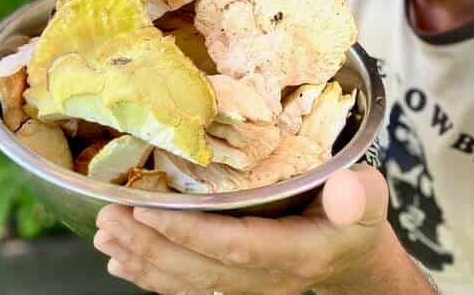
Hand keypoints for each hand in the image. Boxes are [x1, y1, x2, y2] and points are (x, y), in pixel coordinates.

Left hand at [93, 164, 391, 294]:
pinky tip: (120, 260)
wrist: (353, 262)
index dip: (189, 233)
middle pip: (196, 268)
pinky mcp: (230, 283)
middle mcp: (262, 278)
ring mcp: (243, 286)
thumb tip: (347, 188)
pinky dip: (149, 274)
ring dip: (140, 258)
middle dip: (147, 245)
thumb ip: (360, 197)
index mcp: (293, 255)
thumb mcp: (368, 203)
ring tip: (104, 234)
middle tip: (108, 218)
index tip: (146, 210)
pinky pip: (185, 285)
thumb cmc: (357, 223)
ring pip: (184, 280)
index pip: (233, 247)